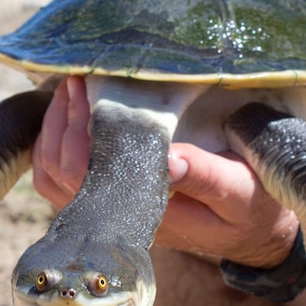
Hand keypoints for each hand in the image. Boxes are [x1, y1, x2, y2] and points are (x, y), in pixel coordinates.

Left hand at [32, 76, 299, 267]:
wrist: (252, 230)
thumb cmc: (252, 206)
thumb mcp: (241, 190)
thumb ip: (207, 177)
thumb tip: (169, 158)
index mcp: (150, 214)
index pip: (91, 175)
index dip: (80, 127)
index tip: (88, 84)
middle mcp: (121, 216)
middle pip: (61, 172)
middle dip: (63, 119)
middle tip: (77, 76)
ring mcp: (112, 211)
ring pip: (54, 178)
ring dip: (53, 131)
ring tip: (70, 89)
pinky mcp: (112, 202)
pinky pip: (62, 181)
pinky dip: (54, 146)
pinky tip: (68, 115)